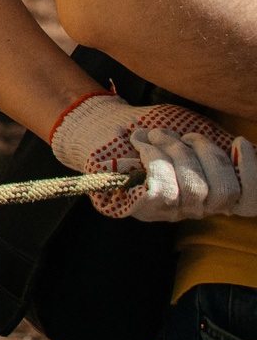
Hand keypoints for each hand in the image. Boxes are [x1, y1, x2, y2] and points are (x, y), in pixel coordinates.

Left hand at [52, 92, 256, 220]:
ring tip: (155, 135)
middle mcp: (195, 208)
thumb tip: (242, 146)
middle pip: (223, 191)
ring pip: (193, 188)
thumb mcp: (186, 134)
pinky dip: (154, 159)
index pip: (249, 202)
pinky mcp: (143, 206)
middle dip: (206, 153)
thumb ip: (211, 146)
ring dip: (175, 152)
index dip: (253, 174)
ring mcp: (169, 211)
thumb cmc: (149, 131)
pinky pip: (163, 190)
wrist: (98, 128)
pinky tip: (143, 144)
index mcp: (211, 192)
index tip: (240, 141)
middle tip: (184, 135)